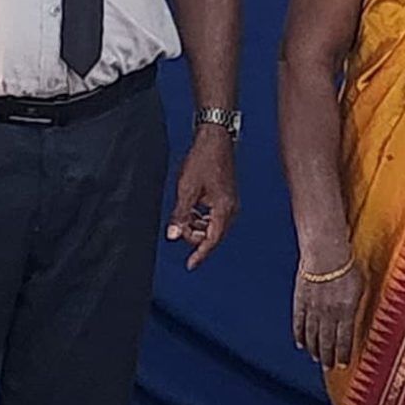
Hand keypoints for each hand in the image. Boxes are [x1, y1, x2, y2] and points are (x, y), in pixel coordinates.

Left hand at [168, 126, 238, 268]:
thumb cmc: (204, 159)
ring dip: (196, 226)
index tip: (190, 265)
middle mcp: (231, 209)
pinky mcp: (226, 197)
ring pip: (212, 227)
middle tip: (177, 226)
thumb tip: (173, 234)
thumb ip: (180, 215)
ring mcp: (230, 203)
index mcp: (224, 209)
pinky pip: (213, 217)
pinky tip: (190, 209)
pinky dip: (201, 218)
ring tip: (182, 215)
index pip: (211, 240)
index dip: (200, 254)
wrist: (215, 139)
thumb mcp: (187, 189)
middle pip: (212, 236)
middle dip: (194, 235)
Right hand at [293, 245, 366, 367]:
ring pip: (313, 335)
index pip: (345, 339)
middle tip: (329, 368)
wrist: (324, 252)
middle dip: (328, 357)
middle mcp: (328, 313)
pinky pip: (298, 323)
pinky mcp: (300, 301)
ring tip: (316, 359)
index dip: (344, 353)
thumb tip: (357, 320)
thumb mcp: (361, 287)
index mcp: (346, 311)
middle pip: (327, 341)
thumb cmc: (347, 265)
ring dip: (314, 349)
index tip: (344, 365)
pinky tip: (301, 344)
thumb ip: (358, 306)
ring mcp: (312, 308)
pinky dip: (299, 335)